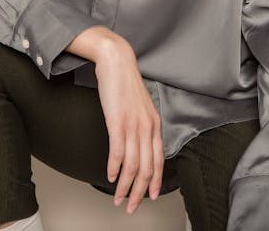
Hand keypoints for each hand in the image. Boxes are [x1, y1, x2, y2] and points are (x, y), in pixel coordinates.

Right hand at [67, 26, 163, 212]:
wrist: (117, 62)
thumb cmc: (126, 83)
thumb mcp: (141, 107)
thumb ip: (142, 126)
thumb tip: (138, 145)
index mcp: (154, 124)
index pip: (158, 160)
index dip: (155, 181)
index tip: (150, 196)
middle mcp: (147, 127)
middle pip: (146, 168)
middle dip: (139, 192)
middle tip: (131, 207)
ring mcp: (133, 125)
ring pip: (132, 165)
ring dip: (125, 186)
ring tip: (118, 199)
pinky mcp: (118, 122)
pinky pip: (117, 153)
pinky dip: (114, 169)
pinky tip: (110, 177)